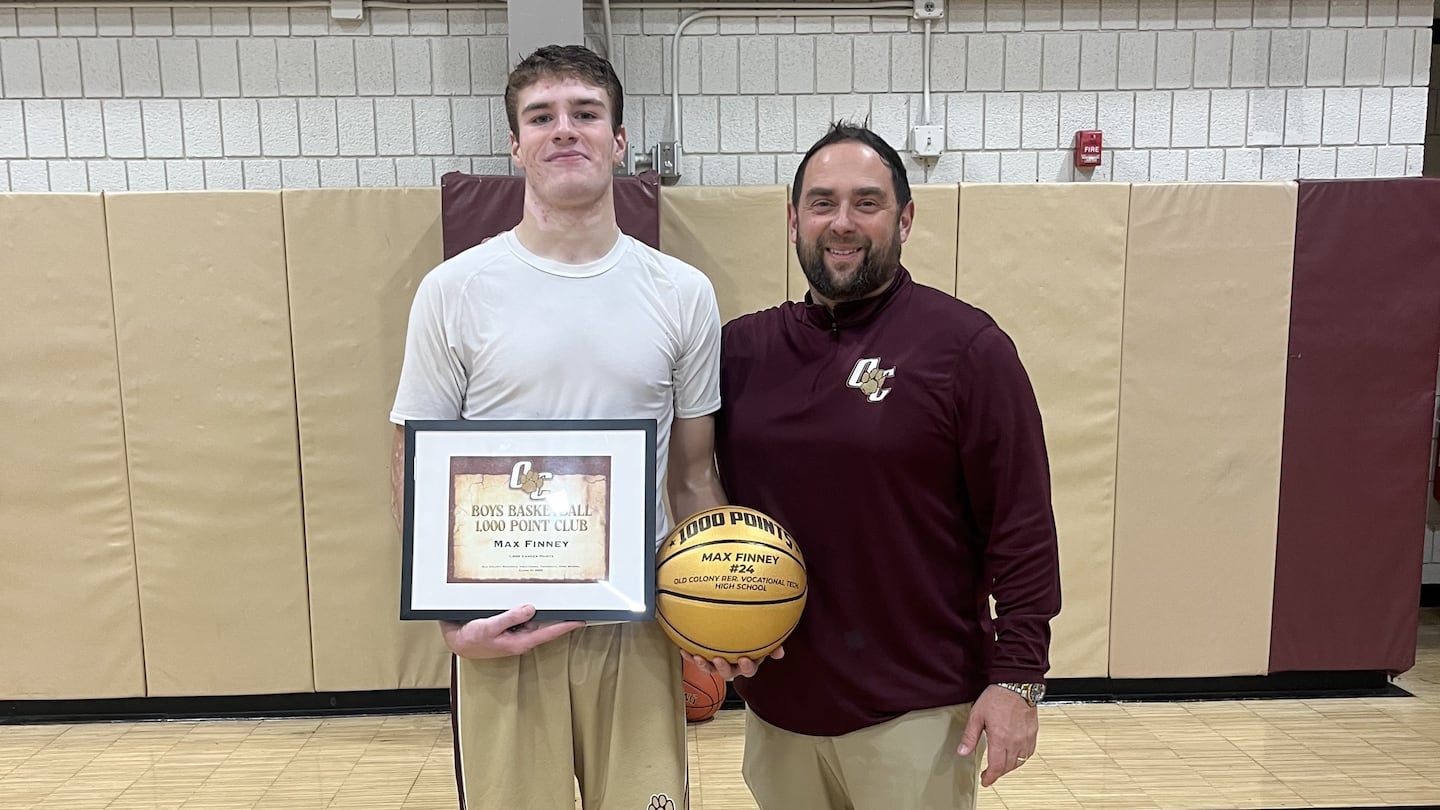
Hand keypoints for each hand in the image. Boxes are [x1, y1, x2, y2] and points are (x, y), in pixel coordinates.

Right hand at [439, 605, 583, 658]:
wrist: (456, 641)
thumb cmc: (471, 639)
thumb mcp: (489, 627)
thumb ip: (510, 618)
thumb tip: (530, 608)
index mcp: (520, 641)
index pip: (549, 633)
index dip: (566, 625)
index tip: (582, 619)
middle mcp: (521, 637)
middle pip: (543, 622)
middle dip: (553, 610)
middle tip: (568, 596)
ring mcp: (515, 631)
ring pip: (531, 616)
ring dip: (535, 606)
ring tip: (543, 594)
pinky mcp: (508, 625)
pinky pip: (520, 614)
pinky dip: (522, 606)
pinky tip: (521, 598)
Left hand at [682, 646, 783, 680]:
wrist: (733, 633)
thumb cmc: (752, 636)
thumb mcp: (764, 639)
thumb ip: (772, 644)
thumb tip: (781, 652)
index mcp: (747, 663)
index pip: (749, 669)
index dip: (746, 667)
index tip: (745, 658)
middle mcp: (732, 665)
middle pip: (728, 673)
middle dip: (723, 668)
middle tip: (719, 658)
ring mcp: (718, 663)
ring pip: (711, 669)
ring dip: (704, 665)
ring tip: (699, 657)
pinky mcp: (705, 658)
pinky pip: (697, 659)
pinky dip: (690, 656)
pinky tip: (683, 650)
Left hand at [958, 685, 1038, 787]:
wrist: (1016, 684)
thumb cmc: (997, 697)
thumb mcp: (977, 715)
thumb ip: (970, 736)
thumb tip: (962, 751)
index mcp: (1000, 738)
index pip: (996, 767)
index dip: (990, 777)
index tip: (985, 781)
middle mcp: (1015, 741)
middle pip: (1008, 766)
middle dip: (998, 773)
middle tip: (990, 773)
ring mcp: (1026, 738)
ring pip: (1019, 761)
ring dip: (1009, 767)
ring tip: (1000, 765)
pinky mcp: (1033, 733)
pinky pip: (1029, 752)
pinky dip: (1021, 758)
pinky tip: (1015, 755)